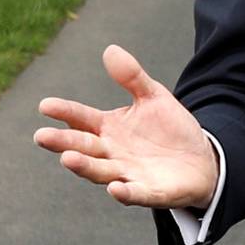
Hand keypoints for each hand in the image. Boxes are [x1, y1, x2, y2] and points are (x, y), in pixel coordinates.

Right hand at [34, 45, 218, 210]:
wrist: (202, 160)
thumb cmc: (170, 130)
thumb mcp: (154, 98)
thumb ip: (132, 78)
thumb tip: (110, 50)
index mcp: (108, 128)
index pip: (80, 118)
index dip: (64, 112)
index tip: (45, 105)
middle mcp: (111, 152)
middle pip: (83, 147)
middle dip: (63, 143)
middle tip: (42, 136)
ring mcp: (128, 173)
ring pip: (101, 171)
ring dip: (84, 167)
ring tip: (68, 159)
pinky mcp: (151, 192)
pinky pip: (136, 194)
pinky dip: (125, 193)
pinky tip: (115, 189)